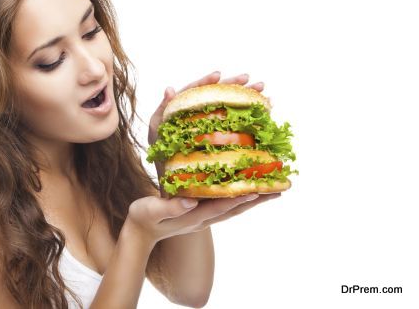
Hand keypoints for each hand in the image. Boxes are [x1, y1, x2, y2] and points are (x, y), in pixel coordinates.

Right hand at [127, 193, 280, 244]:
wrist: (141, 232)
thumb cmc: (144, 218)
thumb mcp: (151, 210)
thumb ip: (170, 206)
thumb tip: (191, 201)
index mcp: (193, 216)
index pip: (221, 207)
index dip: (239, 198)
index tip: (258, 189)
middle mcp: (203, 218)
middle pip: (235, 209)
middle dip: (257, 199)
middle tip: (280, 189)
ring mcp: (204, 217)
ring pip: (234, 208)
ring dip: (254, 199)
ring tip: (273, 190)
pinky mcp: (201, 213)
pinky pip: (226, 205)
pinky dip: (240, 198)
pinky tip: (247, 190)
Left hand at [147, 71, 265, 146]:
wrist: (174, 179)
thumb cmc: (163, 156)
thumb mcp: (157, 132)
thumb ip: (162, 111)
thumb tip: (169, 89)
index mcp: (185, 109)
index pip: (197, 90)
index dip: (207, 81)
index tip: (219, 74)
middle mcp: (201, 114)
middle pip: (219, 95)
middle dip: (235, 86)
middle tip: (251, 80)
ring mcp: (213, 125)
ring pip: (232, 107)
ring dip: (249, 98)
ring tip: (263, 91)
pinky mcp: (224, 138)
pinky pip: (241, 125)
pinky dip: (253, 118)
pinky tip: (266, 111)